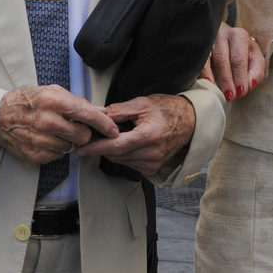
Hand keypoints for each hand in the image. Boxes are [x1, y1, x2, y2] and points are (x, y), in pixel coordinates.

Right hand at [0, 86, 117, 163]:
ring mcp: (40, 139)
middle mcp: (47, 121)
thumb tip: (101, 112)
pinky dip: (57, 149)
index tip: (113, 130)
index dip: (104, 124)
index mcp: (53, 101)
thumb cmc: (28, 102)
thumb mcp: (52, 92)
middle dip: (84, 133)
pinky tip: (48, 139)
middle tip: (76, 128)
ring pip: (72, 148)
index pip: (88, 115)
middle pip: (83, 136)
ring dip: (69, 142)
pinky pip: (59, 156)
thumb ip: (78, 102)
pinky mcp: (36, 154)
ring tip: (58, 132)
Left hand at [78, 94, 195, 175]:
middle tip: (92, 136)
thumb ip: (118, 111)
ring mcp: (153, 163)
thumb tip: (98, 115)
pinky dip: (123, 155)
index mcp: (149, 136)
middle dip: (102, 146)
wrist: (190, 121)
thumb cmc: (168, 110)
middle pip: (116, 155)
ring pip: (121, 161)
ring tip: (112, 136)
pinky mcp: (152, 168)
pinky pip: (129, 164)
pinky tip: (127, 143)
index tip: (82, 148)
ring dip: (112, 150)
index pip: (117, 146)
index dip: (97, 147)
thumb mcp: (142, 104)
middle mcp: (152, 153)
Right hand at [200, 23, 264, 100]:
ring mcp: (211, 39)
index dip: (241, 76)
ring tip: (222, 94)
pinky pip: (202, 61)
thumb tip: (249, 85)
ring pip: (217, 60)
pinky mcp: (201, 46)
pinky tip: (208, 83)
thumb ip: (255, 71)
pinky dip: (205, 73)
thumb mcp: (252, 58)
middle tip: (231, 95)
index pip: (241, 58)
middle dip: (230, 80)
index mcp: (240, 37)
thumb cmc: (239, 52)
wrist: (222, 40)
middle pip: (228, 59)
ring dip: (220, 79)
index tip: (242, 91)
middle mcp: (225, 34)